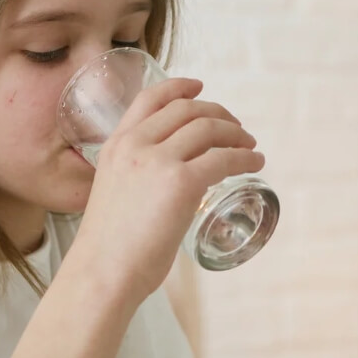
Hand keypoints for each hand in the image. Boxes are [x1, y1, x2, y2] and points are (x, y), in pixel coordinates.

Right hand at [70, 77, 264, 305]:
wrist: (102, 271)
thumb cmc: (108, 247)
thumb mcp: (111, 192)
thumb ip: (134, 177)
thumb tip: (161, 187)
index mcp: (116, 144)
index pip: (150, 98)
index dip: (180, 87)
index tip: (199, 86)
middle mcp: (136, 144)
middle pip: (188, 110)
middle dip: (218, 113)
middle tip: (235, 127)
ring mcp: (159, 161)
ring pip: (209, 129)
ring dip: (237, 133)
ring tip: (249, 145)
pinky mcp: (182, 183)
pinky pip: (224, 159)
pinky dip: (245, 157)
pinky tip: (254, 162)